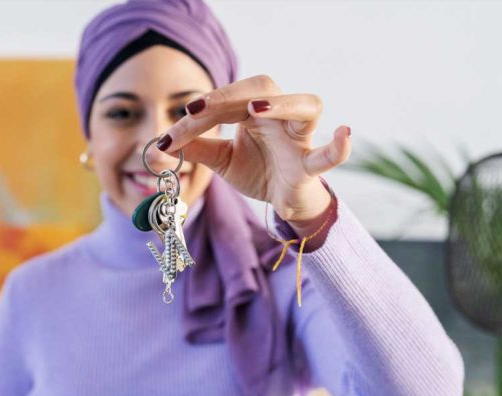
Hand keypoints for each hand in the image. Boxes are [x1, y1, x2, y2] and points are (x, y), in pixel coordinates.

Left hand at [156, 75, 350, 225]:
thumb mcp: (220, 160)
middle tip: (196, 111)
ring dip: (282, 104)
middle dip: (228, 96)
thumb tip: (157, 148)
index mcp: (254, 110)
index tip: (170, 135)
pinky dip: (339, 146)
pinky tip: (344, 134)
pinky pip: (329, 155)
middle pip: (262, 87)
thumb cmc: (257, 170)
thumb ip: (194, 150)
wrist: (284, 201)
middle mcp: (279, 115)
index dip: (197, 115)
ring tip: (256, 109)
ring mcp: (300, 138)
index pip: (224, 101)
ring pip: (305, 106)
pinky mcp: (311, 165)